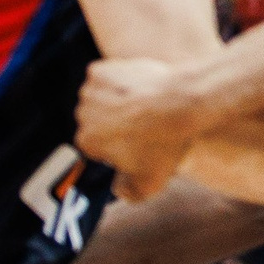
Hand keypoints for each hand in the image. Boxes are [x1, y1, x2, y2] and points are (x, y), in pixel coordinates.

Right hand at [78, 56, 193, 199]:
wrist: (182, 103)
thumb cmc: (165, 143)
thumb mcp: (150, 182)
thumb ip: (128, 193)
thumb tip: (119, 192)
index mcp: (87, 142)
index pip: (95, 146)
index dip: (115, 146)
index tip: (136, 143)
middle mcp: (81, 115)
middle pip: (95, 121)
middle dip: (113, 124)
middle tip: (143, 124)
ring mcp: (89, 90)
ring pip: (99, 99)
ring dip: (115, 102)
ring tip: (144, 106)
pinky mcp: (101, 70)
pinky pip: (106, 77)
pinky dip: (119, 81)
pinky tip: (140, 89)